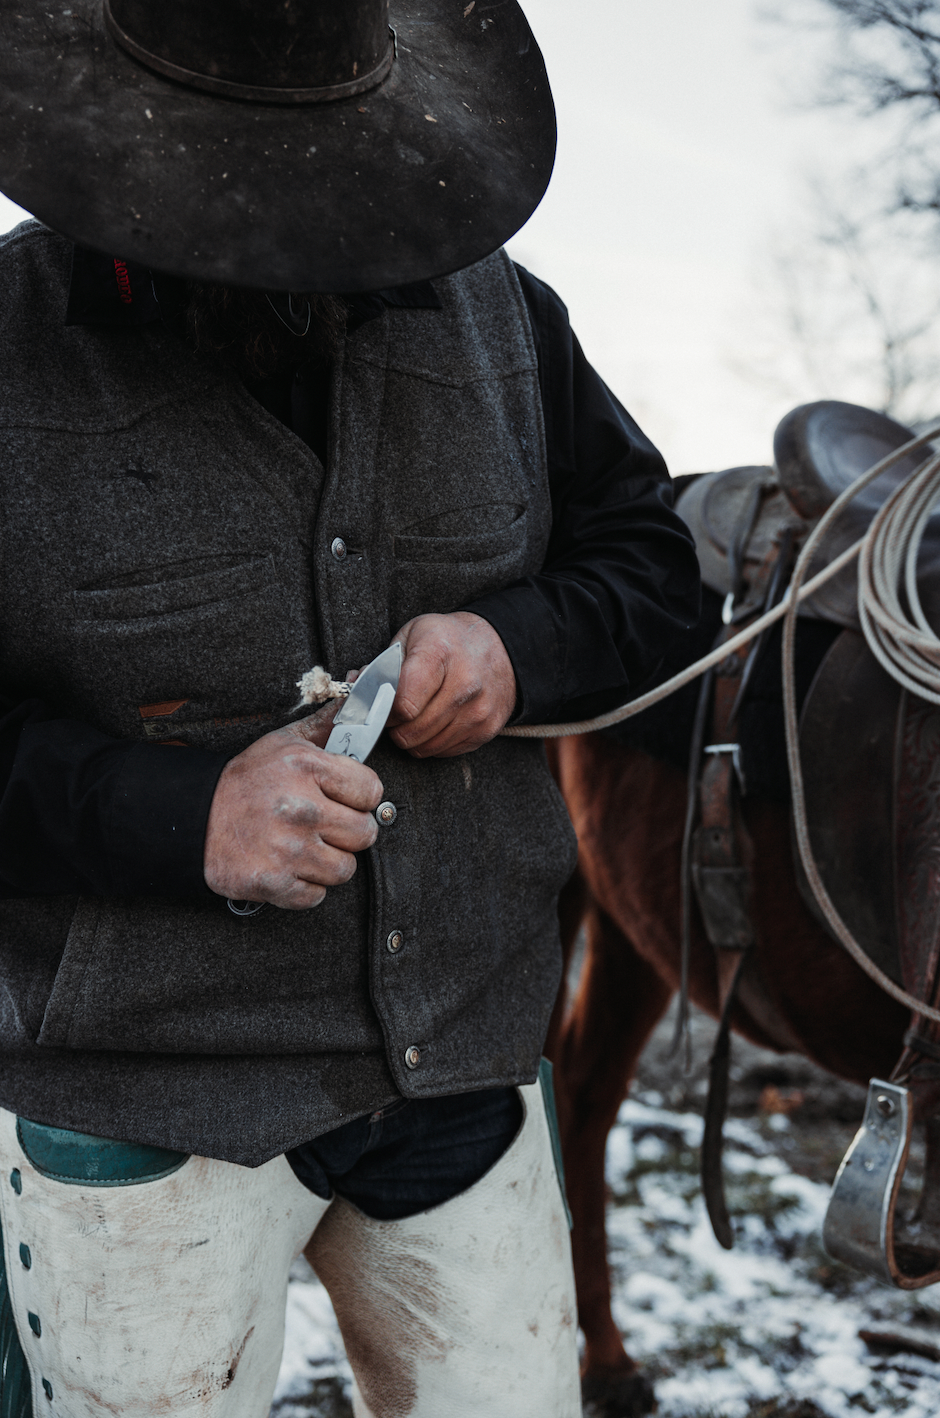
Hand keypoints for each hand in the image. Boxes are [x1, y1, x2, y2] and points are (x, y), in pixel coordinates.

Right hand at [204, 700, 382, 908]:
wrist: (194, 818)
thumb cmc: (246, 781)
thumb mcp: (284, 743)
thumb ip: (326, 725)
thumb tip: (362, 697)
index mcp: (306, 768)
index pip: (371, 791)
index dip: (361, 797)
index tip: (347, 799)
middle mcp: (300, 809)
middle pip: (364, 834)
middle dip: (349, 832)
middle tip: (327, 826)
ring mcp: (287, 849)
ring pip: (344, 869)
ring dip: (329, 862)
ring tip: (307, 847)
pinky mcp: (273, 882)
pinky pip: (316, 895)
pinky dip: (306, 887)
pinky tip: (290, 866)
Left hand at [387, 611, 516, 756]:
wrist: (501, 648)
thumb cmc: (449, 641)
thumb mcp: (413, 635)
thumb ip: (381, 664)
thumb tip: (354, 690)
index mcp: (440, 653)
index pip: (402, 703)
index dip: (382, 709)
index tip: (380, 704)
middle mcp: (465, 683)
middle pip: (410, 731)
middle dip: (394, 726)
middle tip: (396, 711)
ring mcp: (478, 710)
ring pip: (424, 746)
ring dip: (412, 736)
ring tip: (417, 713)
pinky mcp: (486, 730)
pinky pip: (443, 752)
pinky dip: (432, 741)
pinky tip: (436, 720)